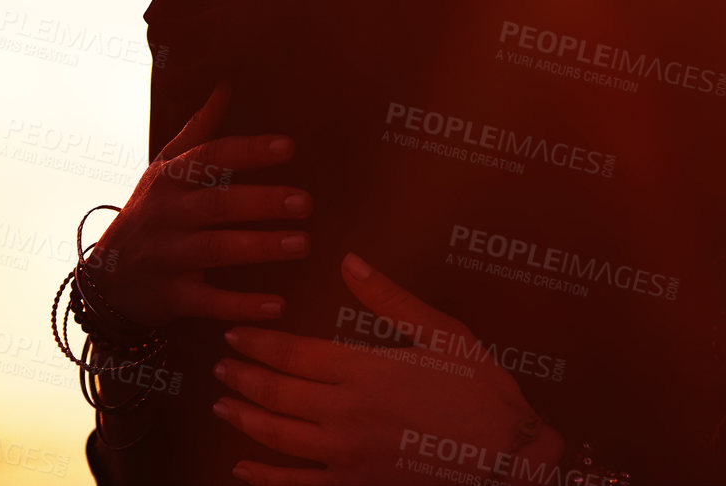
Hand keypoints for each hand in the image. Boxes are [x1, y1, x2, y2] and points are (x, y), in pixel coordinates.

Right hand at [87, 84, 311, 326]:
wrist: (106, 279)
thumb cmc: (151, 213)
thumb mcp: (166, 169)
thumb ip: (199, 131)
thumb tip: (227, 85)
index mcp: (171, 179)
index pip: (211, 157)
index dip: (249, 151)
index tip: (289, 146)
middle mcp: (168, 214)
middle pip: (217, 204)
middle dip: (261, 202)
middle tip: (306, 202)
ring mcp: (167, 256)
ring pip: (215, 249)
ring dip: (259, 247)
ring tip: (302, 244)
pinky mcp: (171, 296)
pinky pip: (208, 301)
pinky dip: (241, 305)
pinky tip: (277, 305)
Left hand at [212, 254, 562, 484]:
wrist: (506, 459)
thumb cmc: (480, 391)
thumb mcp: (443, 333)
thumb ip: (390, 299)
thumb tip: (350, 262)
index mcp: (364, 370)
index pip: (292, 353)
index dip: (258, 343)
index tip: (236, 333)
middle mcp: (345, 413)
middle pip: (275, 393)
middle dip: (241, 376)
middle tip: (220, 364)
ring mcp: (345, 454)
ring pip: (275, 436)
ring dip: (244, 417)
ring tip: (222, 404)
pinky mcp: (353, 484)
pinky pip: (294, 483)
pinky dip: (262, 477)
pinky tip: (241, 468)